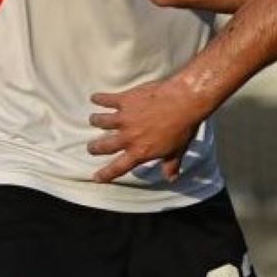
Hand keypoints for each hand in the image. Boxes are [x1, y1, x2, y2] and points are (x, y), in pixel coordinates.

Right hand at [87, 79, 201, 183]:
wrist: (184, 102)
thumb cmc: (183, 127)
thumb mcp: (177, 150)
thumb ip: (170, 165)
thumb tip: (171, 179)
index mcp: (140, 152)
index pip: (118, 167)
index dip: (106, 174)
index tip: (96, 177)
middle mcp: (128, 137)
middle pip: (104, 146)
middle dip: (95, 148)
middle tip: (91, 148)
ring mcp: (125, 117)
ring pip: (101, 121)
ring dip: (96, 121)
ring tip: (93, 120)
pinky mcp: (126, 100)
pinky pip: (107, 100)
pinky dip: (99, 98)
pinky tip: (95, 97)